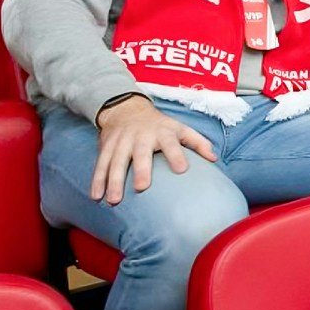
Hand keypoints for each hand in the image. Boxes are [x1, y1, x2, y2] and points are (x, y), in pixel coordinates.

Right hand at [91, 95, 217, 204]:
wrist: (125, 108)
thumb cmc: (159, 125)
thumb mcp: (179, 128)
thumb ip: (197, 142)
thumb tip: (214, 158)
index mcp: (162, 132)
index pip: (172, 143)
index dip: (177, 155)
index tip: (182, 170)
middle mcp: (141, 137)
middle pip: (140, 154)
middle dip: (140, 170)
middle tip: (141, 188)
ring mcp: (121, 142)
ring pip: (116, 161)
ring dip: (113, 181)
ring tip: (113, 200)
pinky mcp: (106, 146)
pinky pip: (100, 164)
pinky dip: (96, 180)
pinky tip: (95, 196)